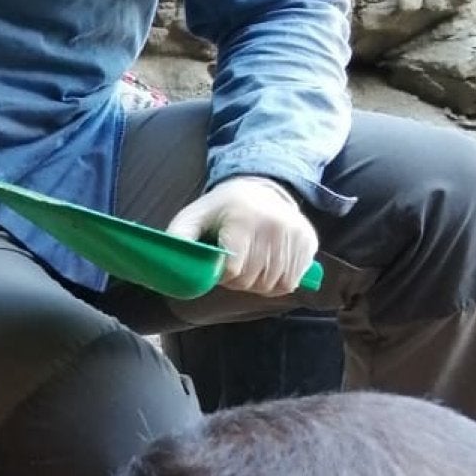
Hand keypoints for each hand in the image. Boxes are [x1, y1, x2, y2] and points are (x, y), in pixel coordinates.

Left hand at [167, 176, 317, 296]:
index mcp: (243, 220)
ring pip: (272, 286)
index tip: (220, 263)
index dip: (221, 275)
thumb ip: (178, 238)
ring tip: (250, 264)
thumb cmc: (222, 209)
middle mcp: (274, 226)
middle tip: (234, 264)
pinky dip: (276, 283)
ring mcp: (295, 235)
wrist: (261, 189)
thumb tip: (166, 262)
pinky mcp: (309, 243)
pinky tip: (267, 267)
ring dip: (257, 284)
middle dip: (238, 280)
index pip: (232, 272)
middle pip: (251, 281)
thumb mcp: (193, 217)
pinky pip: (290, 283)